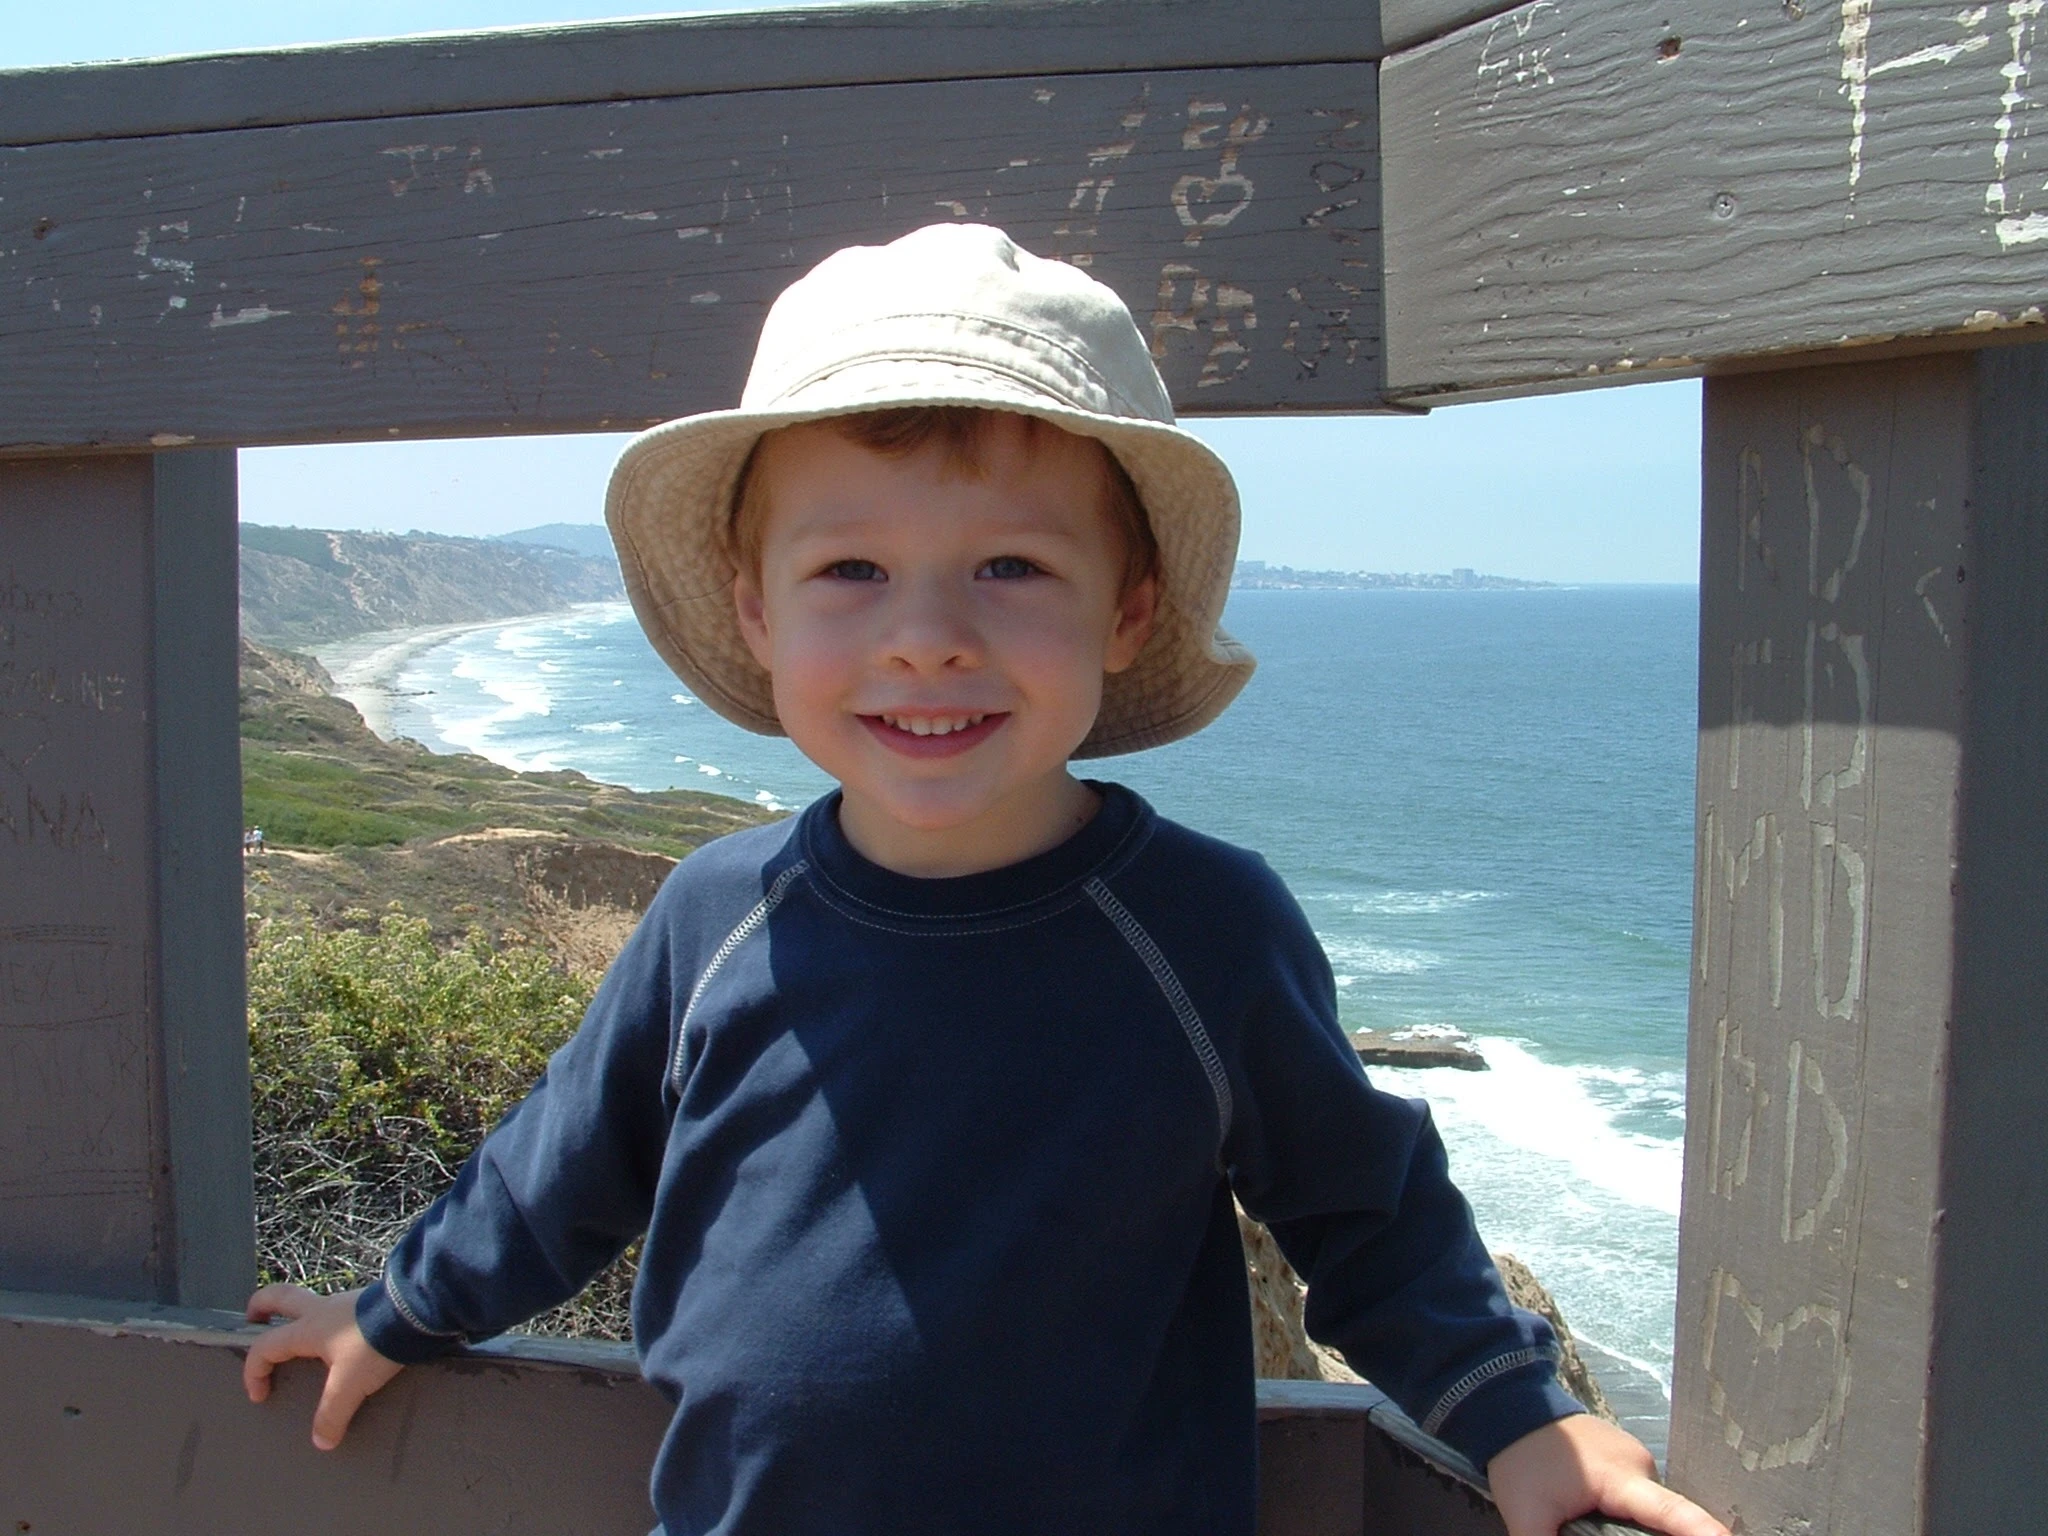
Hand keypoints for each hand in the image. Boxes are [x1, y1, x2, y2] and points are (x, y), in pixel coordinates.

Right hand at [243, 1283, 405, 1450]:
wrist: (418, 1310)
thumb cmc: (376, 1343)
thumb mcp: (350, 1385)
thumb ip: (332, 1413)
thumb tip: (321, 1440)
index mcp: (308, 1328)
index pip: (265, 1347)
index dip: (254, 1372)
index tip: (260, 1395)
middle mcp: (322, 1309)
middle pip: (279, 1297)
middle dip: (261, 1306)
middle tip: (253, 1319)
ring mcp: (347, 1301)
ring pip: (312, 1302)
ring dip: (300, 1316)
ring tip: (303, 1341)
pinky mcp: (369, 1302)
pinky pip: (339, 1310)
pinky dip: (330, 1322)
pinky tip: (344, 1341)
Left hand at [1487, 1415, 1729, 1535]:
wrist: (1512, 1405)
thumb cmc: (1520, 1456)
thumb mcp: (1527, 1515)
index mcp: (1621, 1477)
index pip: (1673, 1512)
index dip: (1703, 1531)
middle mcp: (1640, 1464)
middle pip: (1664, 1518)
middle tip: (1603, 1530)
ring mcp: (1636, 1457)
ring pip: (1650, 1509)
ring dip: (1637, 1527)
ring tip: (1596, 1522)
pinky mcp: (1627, 1457)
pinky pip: (1640, 1496)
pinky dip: (1631, 1514)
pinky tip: (1606, 1522)